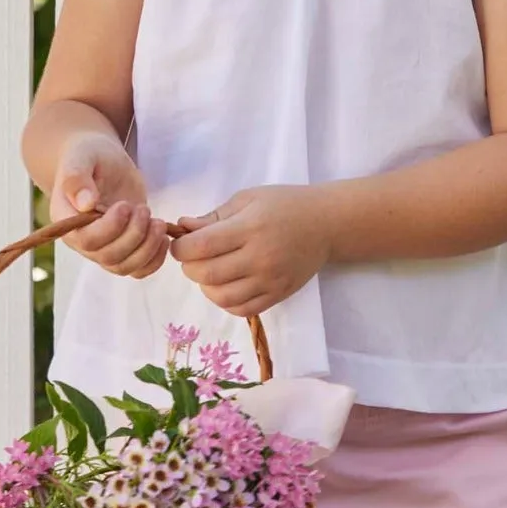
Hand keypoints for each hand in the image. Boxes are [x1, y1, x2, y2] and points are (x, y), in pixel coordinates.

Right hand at [49, 133, 168, 278]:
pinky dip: (155, 259)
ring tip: (158, 222)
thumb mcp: (82, 157)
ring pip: (125, 267)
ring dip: (147, 248)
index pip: (86, 239)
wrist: (103, 161)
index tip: (125, 205)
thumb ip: (78, 177)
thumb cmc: (90, 155)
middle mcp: (81, 240)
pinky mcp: (124, 249)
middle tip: (145, 210)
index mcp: (66, 219)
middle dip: (134, 236)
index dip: (109, 228)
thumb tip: (85, 203)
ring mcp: (103, 248)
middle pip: (108, 257)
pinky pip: (139, 269)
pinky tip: (163, 237)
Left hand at [168, 185, 332, 315]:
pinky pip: (242, 309)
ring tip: (210, 272)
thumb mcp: (248, 199)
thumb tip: (182, 228)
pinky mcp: (278, 295)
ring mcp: (270, 280)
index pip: (201, 247)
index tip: (180, 243)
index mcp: (250, 227)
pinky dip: (226, 301)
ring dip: (205, 286)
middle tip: (193, 257)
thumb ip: (214, 216)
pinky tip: (227, 286)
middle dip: (189, 266)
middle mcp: (260, 257)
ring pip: (221, 297)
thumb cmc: (285, 204)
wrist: (326, 224)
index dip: (180, 248)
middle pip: (207, 274)